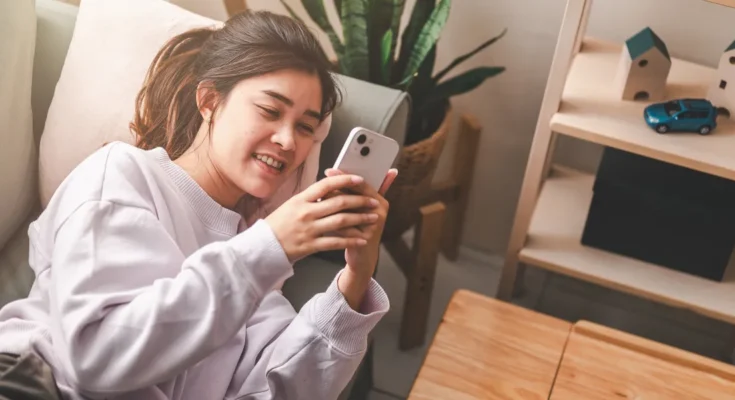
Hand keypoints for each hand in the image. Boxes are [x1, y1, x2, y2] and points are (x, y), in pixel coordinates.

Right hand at [264, 174, 380, 262]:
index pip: (326, 185)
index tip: (359, 179)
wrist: (263, 247)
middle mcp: (306, 212)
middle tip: (373, 201)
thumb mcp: (291, 205)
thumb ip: (310, 198)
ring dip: (360, 219)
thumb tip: (329, 188)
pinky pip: (336, 242)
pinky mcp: (311, 245)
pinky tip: (361, 239)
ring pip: (341, 221)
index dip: (344, 180)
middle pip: (339, 202)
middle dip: (360, 201)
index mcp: (301, 199)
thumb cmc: (278, 225)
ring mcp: (309, 229)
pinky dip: (351, 240)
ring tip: (373, 218)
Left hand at [325, 168, 397, 309]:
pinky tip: (320, 221)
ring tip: (318, 202)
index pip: (361, 183)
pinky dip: (332, 224)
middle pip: (355, 195)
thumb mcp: (356, 209)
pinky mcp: (366, 238)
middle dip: (336, 190)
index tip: (329, 170)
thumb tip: (336, 173)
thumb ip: (350, 192)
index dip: (344, 177)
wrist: (362, 256)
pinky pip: (346, 229)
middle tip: (320, 187)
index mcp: (379, 199)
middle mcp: (380, 210)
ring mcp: (374, 225)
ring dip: (333, 207)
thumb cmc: (356, 228)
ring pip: (350, 211)